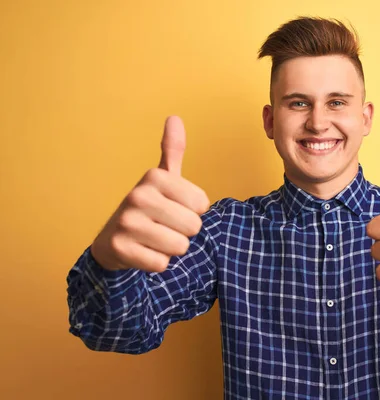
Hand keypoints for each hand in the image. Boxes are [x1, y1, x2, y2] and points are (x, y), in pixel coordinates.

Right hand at [90, 116, 209, 272]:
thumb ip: (172, 151)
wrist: (111, 240)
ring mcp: (127, 222)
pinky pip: (162, 264)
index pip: (202, 204)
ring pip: (180, 247)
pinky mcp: (121, 249)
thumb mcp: (161, 179)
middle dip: (183, 232)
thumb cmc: (147, 207)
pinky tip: (143, 251)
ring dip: (171, 248)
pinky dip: (157, 263)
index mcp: (154, 176)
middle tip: (163, 226)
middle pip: (193, 227)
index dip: (193, 211)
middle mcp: (138, 195)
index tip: (173, 208)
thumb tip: (175, 118)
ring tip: (153, 238)